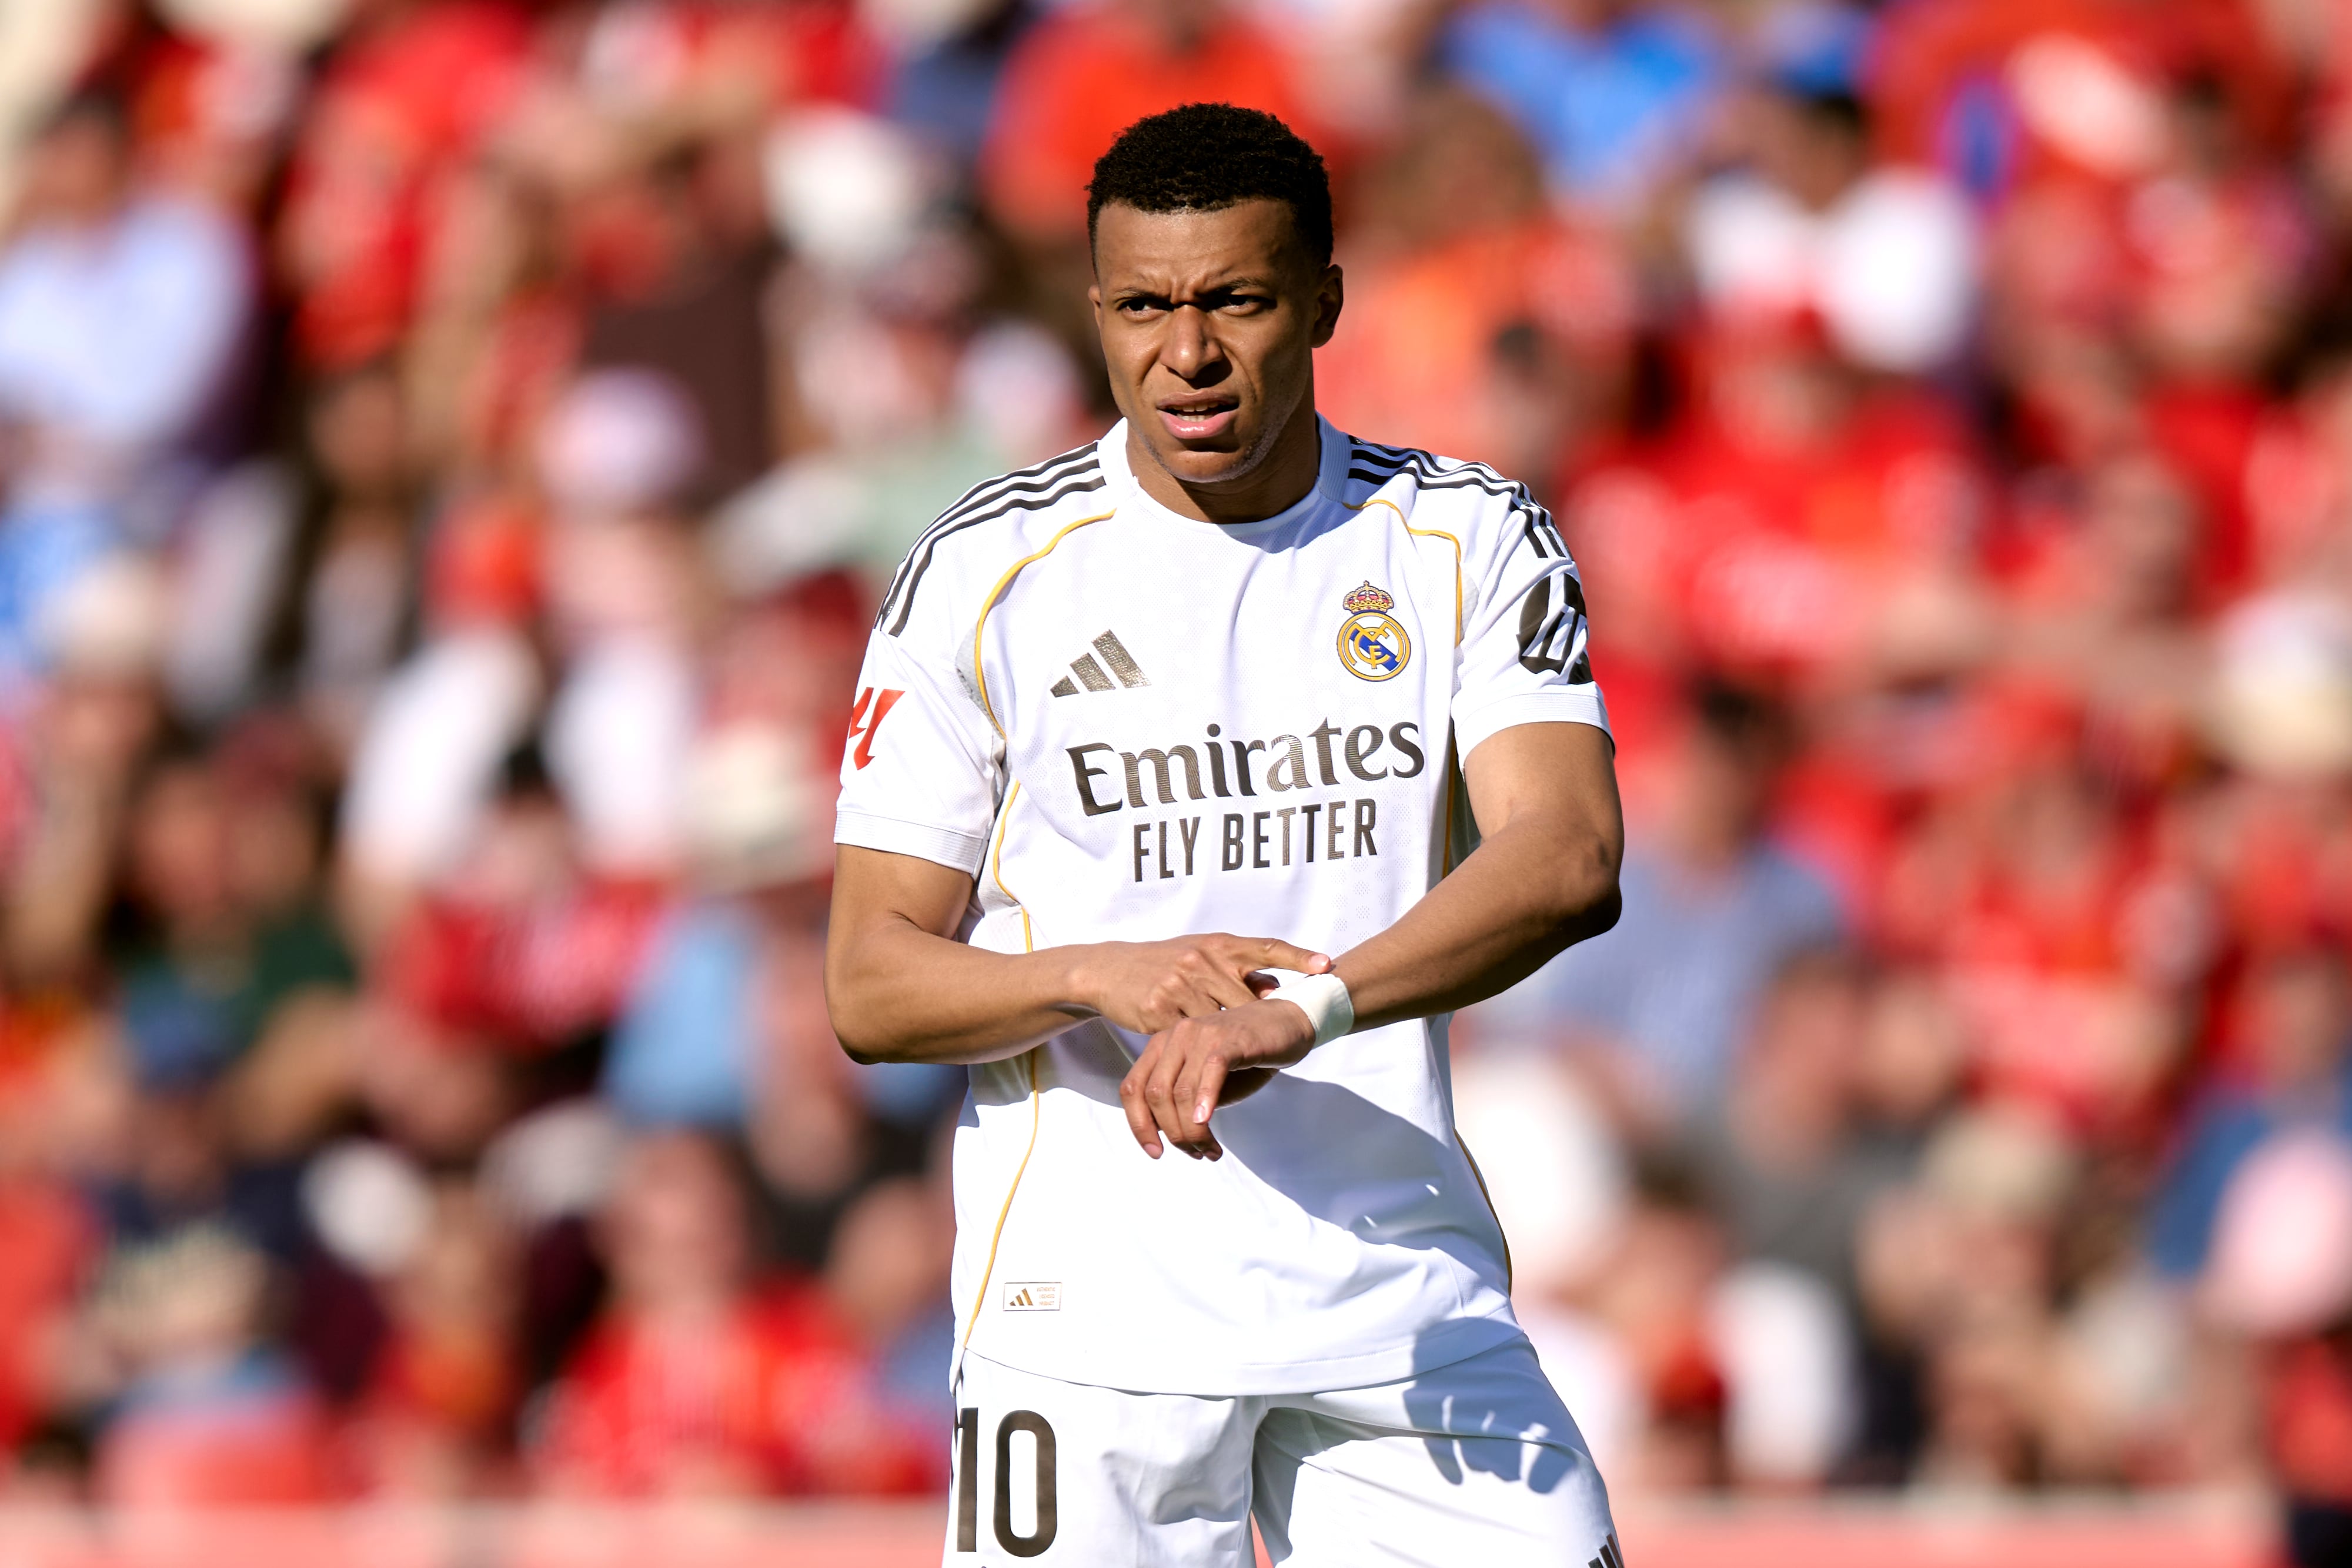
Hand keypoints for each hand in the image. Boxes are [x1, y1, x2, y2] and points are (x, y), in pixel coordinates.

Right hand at [1070, 935, 1330, 1034]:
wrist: (1111, 969)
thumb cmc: (1166, 963)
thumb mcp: (1202, 955)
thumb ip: (1237, 970)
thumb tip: (1276, 988)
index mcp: (1220, 945)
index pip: (1266, 948)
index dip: (1297, 957)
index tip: (1327, 965)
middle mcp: (1203, 961)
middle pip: (1247, 996)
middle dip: (1265, 1018)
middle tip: (1291, 1032)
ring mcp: (1180, 986)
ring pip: (1220, 1023)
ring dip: (1234, 1043)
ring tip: (1253, 1058)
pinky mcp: (1159, 1012)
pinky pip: (1190, 1039)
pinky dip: (1203, 1053)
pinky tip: (1212, 1064)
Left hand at [1120, 996, 1319, 1160]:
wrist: (1286, 1023)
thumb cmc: (1244, 1057)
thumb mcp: (1205, 1082)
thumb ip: (1183, 1102)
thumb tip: (1166, 1136)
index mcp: (1162, 1046)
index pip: (1133, 1089)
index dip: (1139, 1126)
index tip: (1155, 1153)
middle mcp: (1176, 1036)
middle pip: (1156, 1095)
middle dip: (1173, 1134)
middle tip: (1197, 1153)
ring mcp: (1203, 1034)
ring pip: (1182, 1091)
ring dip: (1193, 1130)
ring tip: (1210, 1150)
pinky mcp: (1231, 1038)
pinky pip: (1211, 1070)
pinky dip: (1206, 1100)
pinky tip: (1207, 1123)